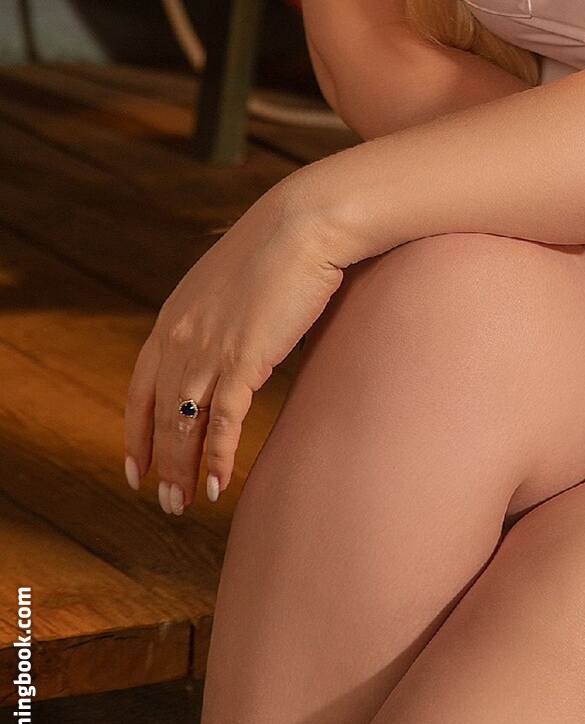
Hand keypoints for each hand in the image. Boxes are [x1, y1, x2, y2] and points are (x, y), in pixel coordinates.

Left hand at [123, 178, 345, 512]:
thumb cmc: (284, 244)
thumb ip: (220, 316)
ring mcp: (208, 348)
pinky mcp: (242, 358)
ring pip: (183, 426)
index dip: (135, 434)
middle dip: (160, 463)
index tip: (136, 467)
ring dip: (182, 471)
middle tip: (164, 502)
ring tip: (185, 504)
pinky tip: (216, 485)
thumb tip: (232, 342)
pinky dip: (215, 459)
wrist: (309, 219)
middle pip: (159, 416)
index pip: (139, 389)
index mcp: (173, 316)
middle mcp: (179, 335)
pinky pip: (221, 423)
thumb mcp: (234, 282)